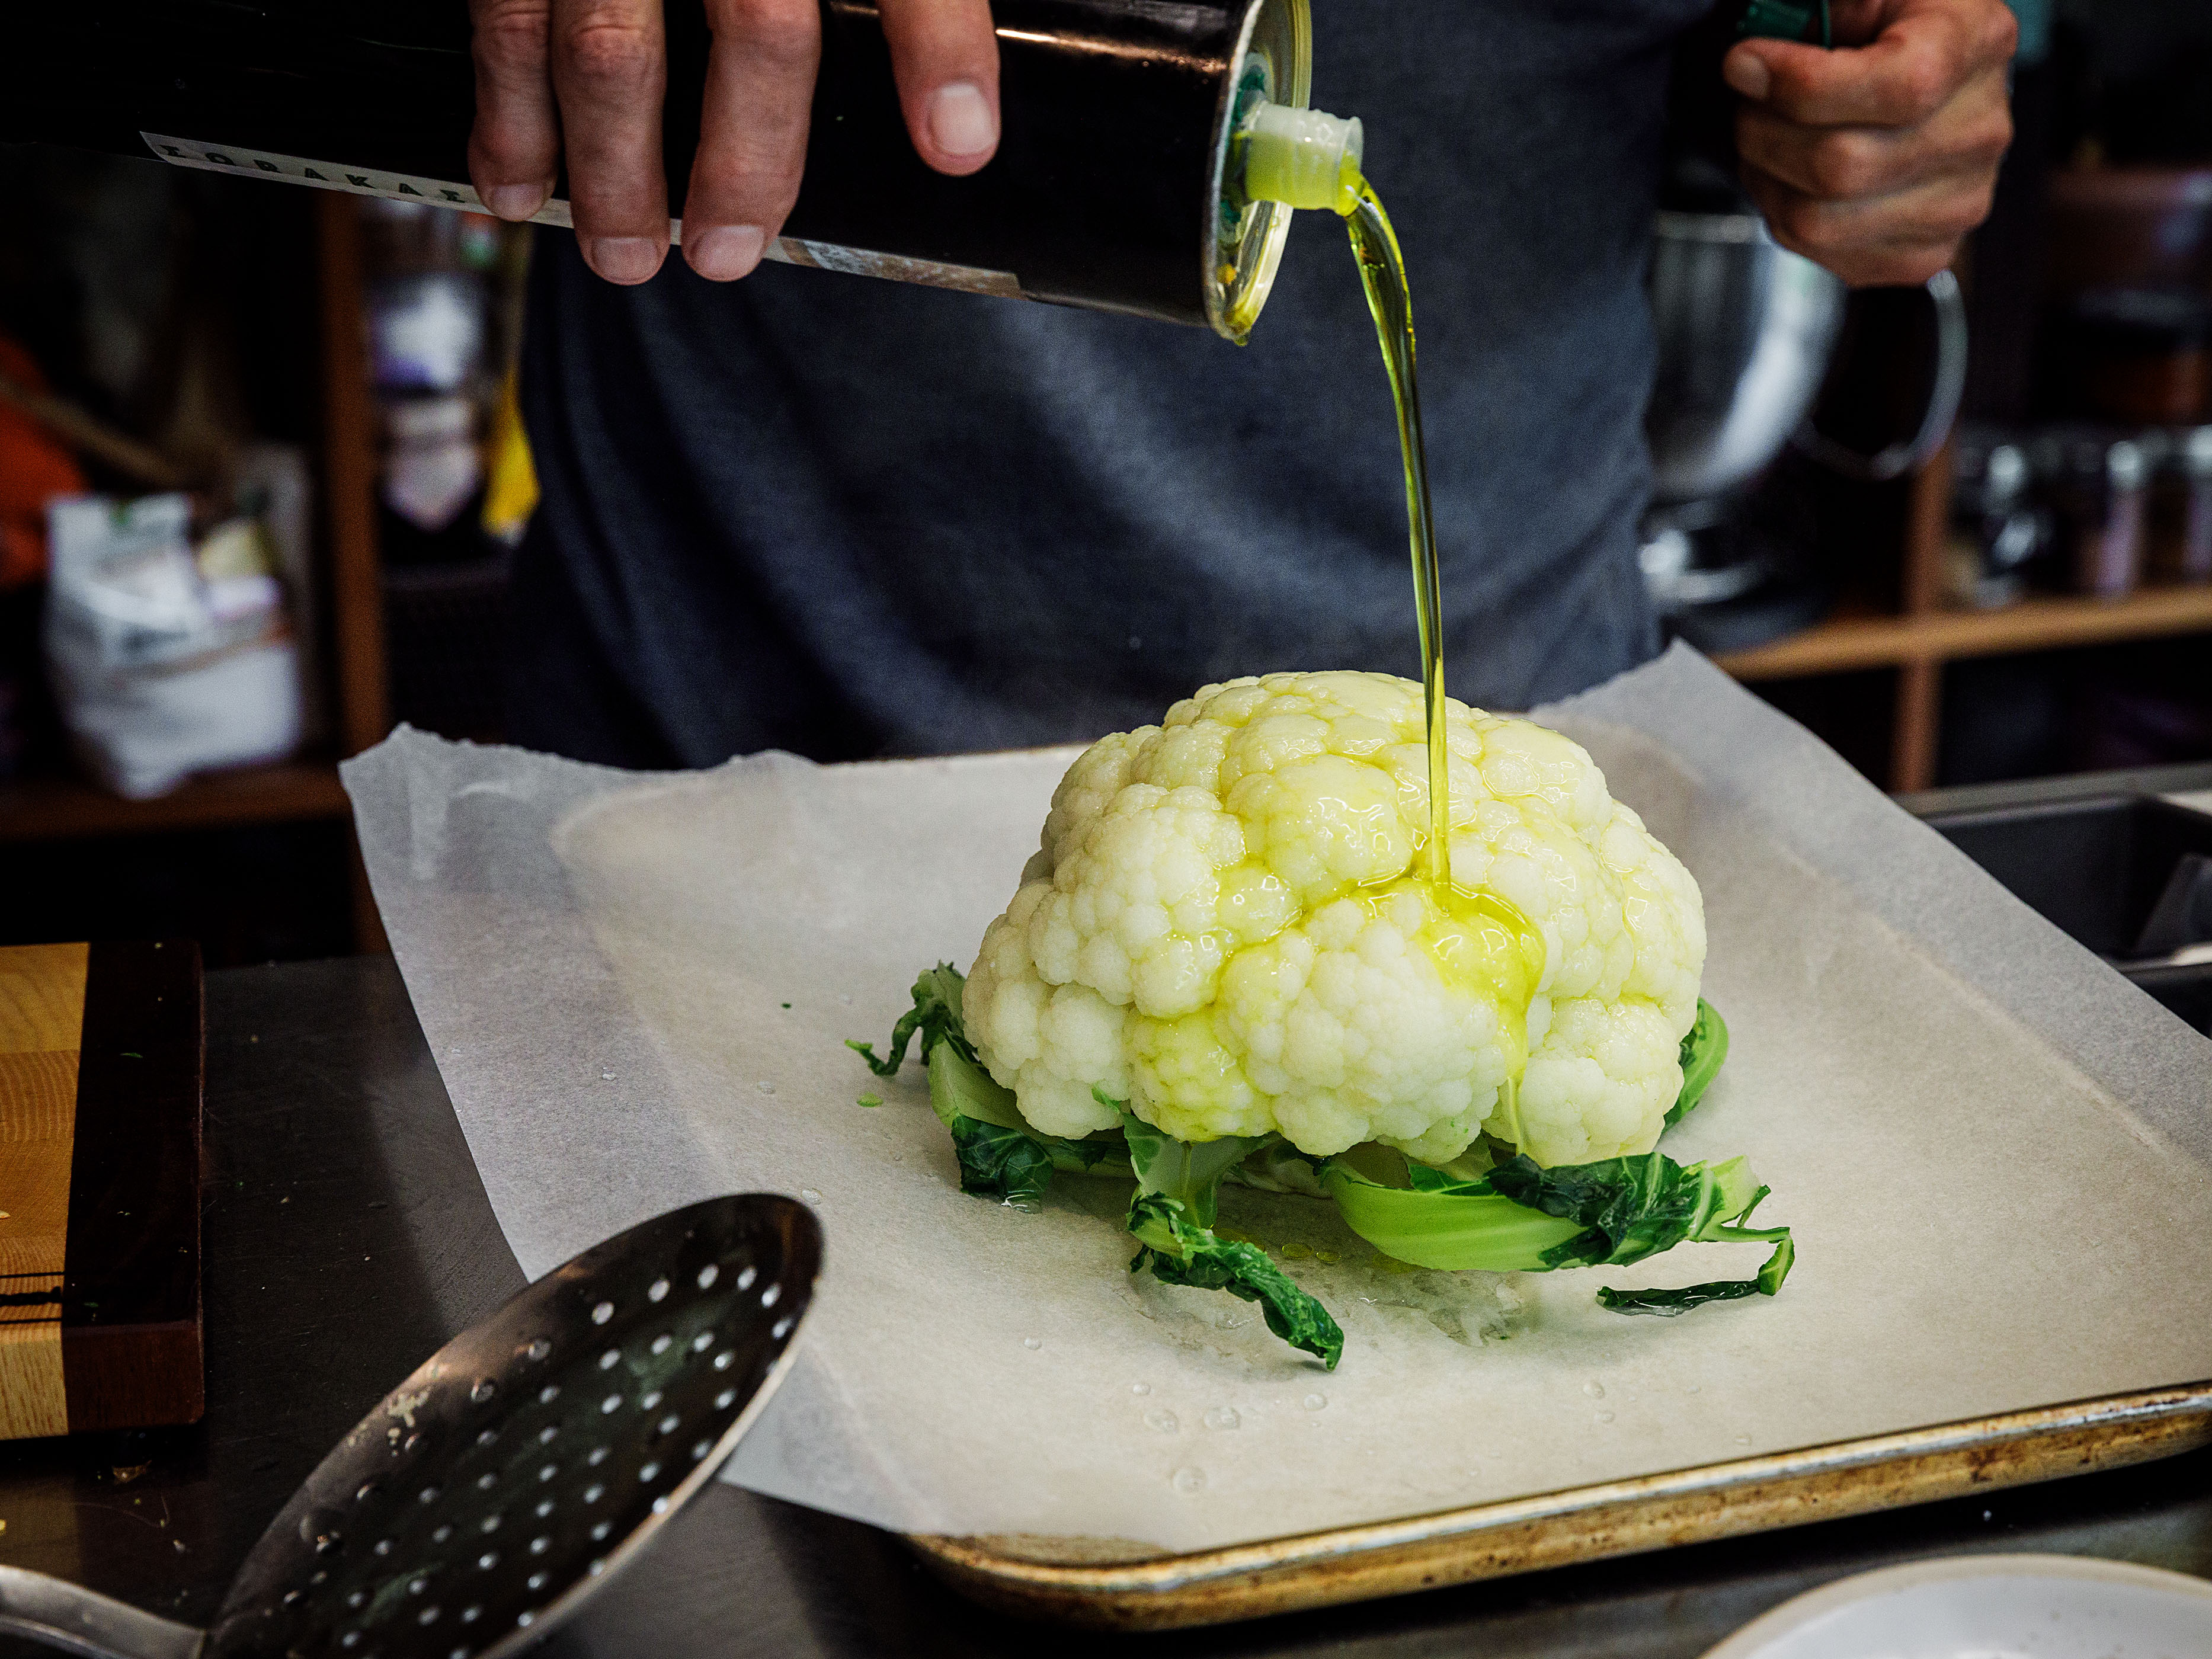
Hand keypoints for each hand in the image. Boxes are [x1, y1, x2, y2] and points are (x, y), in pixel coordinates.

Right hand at [466, 0, 1001, 285]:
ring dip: (612, 165)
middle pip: (754, 18)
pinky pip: (502, 11)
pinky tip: (514, 182)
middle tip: (730, 250)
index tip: (957, 142)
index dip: (936, 44)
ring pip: (610, 39)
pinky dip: (503, 110)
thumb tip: (950, 88)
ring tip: (626, 252)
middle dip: (746, 156)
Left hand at [1725, 0, 2016, 286]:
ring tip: (1764, 140)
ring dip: (1765, 179)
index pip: (1898, 88)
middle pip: (1843, 165)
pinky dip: (1783, 218)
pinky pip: (1825, 254)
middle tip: (1749, 104)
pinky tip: (1790, 179)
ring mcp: (1958, 201)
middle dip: (1764, 133)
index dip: (1800, 84)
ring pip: (1819, 220)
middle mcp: (1979, 131)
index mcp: (1976, 44)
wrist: (1931, 75)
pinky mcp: (1925, 253)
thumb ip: (1818, 12)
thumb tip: (1750, 67)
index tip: (1747, 62)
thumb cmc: (1891, 26)